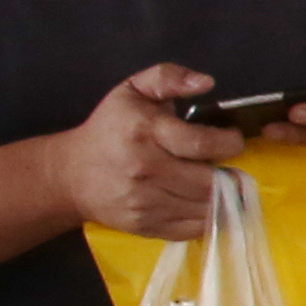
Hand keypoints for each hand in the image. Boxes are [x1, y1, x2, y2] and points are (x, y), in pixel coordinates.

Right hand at [56, 66, 241, 241]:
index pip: (202, 145)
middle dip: (228, 173)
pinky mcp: (145, 226)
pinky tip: (203, 202)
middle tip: (227, 165)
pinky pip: (193, 228)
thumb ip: (169, 77)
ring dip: (221, 196)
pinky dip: (208, 217)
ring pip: (205, 207)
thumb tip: (206, 82)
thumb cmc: (110, 128)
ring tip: (217, 182)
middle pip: (209, 180)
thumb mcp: (133, 90)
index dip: (229, 144)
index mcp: (144, 132)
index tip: (232, 141)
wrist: (72, 173)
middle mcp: (144, 170)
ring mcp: (143, 202)